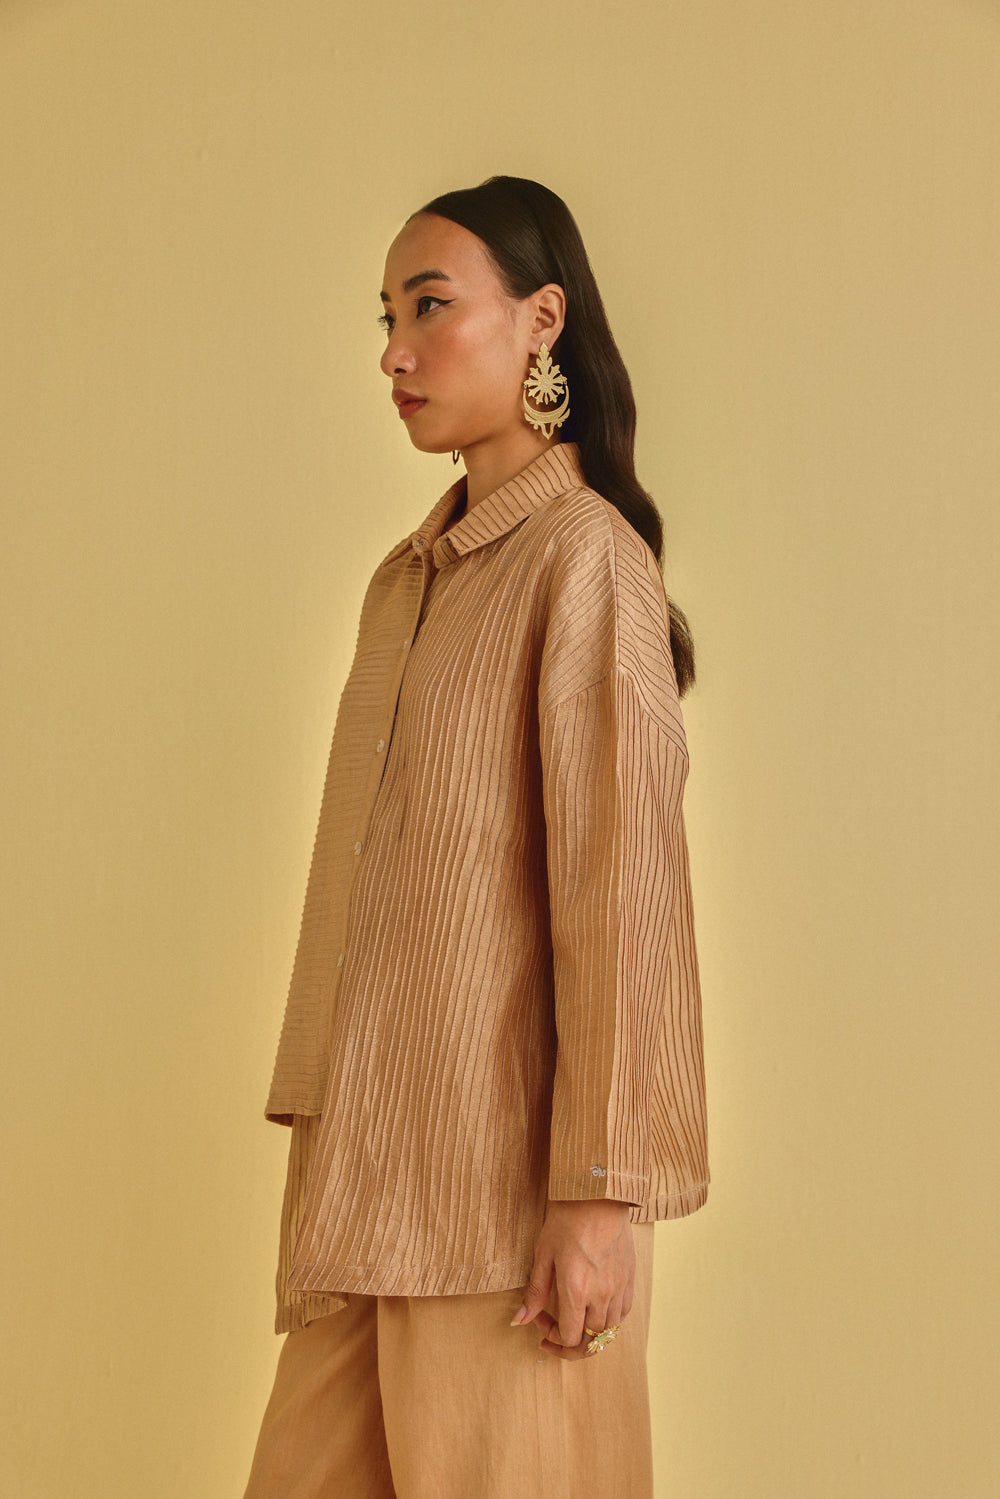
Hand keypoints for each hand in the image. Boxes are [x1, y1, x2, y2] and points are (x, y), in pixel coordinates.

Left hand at [510, 1198, 634, 1360]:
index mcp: (576, 1291)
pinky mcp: (630, 1278)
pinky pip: (623, 1313)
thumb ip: (535, 1292)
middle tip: (555, 1335)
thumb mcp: (543, 1253)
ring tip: (575, 1321)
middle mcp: (601, 1295)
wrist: (598, 1194)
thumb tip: (519, 1320)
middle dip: (570, 1345)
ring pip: (609, 1331)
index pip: (569, 1338)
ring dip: (590, 1334)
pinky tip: (595, 1309)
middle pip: (591, 1342)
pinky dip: (609, 1320)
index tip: (540, 1320)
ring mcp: (619, 1287)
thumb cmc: (567, 1218)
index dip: (552, 1338)